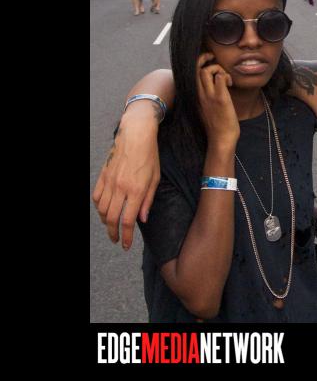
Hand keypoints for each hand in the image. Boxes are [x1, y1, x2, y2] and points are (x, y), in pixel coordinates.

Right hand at [92, 102, 160, 249]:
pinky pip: (96, 197)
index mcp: (136, 191)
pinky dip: (98, 207)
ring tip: (111, 226)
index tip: (126, 245)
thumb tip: (142, 219)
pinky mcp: (103, 175)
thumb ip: (148, 200)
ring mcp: (110, 182)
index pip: (128, 221)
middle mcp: (121, 188)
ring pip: (102, 210)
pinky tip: (103, 210)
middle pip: (111, 219)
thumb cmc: (150, 155)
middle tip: (117, 240)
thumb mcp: (155, 178)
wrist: (135, 135)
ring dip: (105, 222)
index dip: (127, 236)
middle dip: (114, 233)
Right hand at [196, 52, 238, 148]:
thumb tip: (213, 85)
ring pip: (207, 71)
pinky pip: (220, 78)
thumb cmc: (216, 125)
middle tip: (215, 59)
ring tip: (225, 77)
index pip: (190, 73)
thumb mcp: (205, 108)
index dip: (198, 62)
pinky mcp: (221, 99)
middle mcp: (199, 94)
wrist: (221, 139)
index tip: (208, 61)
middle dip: (205, 58)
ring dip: (218, 68)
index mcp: (195, 96)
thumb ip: (205, 97)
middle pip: (196, 68)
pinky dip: (226, 76)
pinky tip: (230, 84)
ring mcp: (209, 96)